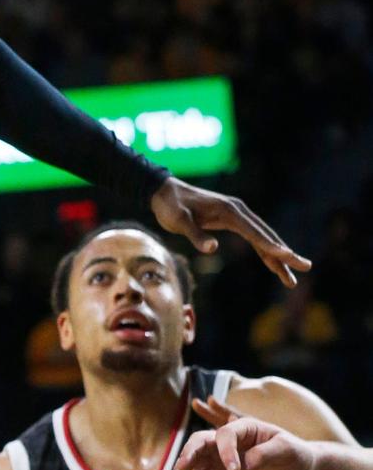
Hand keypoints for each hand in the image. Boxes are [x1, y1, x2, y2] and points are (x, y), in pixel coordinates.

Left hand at [150, 177, 309, 288]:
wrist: (164, 192)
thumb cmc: (170, 206)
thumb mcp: (178, 221)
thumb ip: (195, 235)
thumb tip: (212, 248)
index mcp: (229, 211)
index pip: (254, 231)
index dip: (271, 245)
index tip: (287, 256)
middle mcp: (239, 211)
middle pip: (267, 235)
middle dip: (285, 253)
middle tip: (305, 267)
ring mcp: (237, 216)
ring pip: (264, 238)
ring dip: (279, 257)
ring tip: (293, 278)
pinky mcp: (232, 221)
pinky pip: (254, 239)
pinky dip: (265, 252)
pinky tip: (275, 266)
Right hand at [172, 396, 313, 469]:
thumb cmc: (296, 456)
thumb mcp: (286, 451)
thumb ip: (265, 454)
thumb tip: (245, 464)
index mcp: (244, 428)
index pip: (225, 435)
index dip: (225, 450)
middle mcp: (229, 442)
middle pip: (201, 441)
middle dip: (190, 452)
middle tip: (184, 467)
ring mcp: (223, 459)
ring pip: (196, 459)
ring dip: (185, 467)